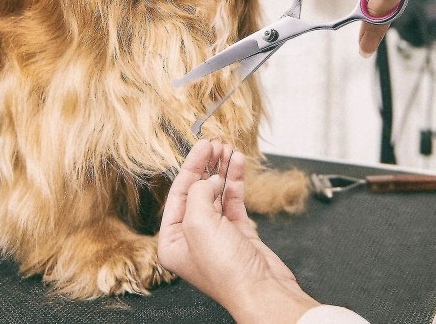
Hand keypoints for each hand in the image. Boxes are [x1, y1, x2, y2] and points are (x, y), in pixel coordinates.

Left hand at [158, 138, 318, 322]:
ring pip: (216, 192)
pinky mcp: (238, 232)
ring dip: (222, 169)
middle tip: (214, 144)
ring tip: (228, 149)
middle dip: (206, 165)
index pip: (178, 194)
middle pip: (197, 190)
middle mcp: (192, 237)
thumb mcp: (199, 224)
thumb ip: (197, 194)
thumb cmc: (226, 270)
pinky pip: (233, 199)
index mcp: (172, 241)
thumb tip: (207, 180)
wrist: (263, 290)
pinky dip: (236, 180)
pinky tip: (238, 163)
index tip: (201, 146)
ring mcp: (216, 234)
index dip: (190, 168)